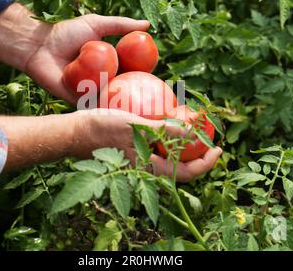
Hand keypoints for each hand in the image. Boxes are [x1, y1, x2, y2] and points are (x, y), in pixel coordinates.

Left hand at [0, 3, 149, 103]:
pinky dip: (105, 111)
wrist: (40, 46)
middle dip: (138, 98)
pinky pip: (94, 107)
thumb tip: (147, 25)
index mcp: (108, 64)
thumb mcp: (96, 24)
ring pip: (111, 102)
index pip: (131, 73)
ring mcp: (91, 91)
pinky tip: (119, 117)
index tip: (158, 83)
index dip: (144, 78)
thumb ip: (120, 25)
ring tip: (141, 115)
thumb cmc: (66, 32)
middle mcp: (102, 79)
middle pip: (124, 91)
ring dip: (124, 108)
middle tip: (154, 105)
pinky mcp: (78, 101)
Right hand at [75, 109, 222, 181]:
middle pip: (181, 167)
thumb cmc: (102, 129)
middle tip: (210, 135)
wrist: (73, 132)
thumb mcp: (136, 126)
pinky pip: (157, 147)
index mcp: (150, 169)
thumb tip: (195, 133)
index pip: (187, 173)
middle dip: (199, 154)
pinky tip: (169, 120)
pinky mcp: (132, 150)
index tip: (219, 148)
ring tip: (194, 127)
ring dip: (184, 144)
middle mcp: (147, 169)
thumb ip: (166, 130)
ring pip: (169, 157)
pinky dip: (168, 137)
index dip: (207, 163)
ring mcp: (140, 160)